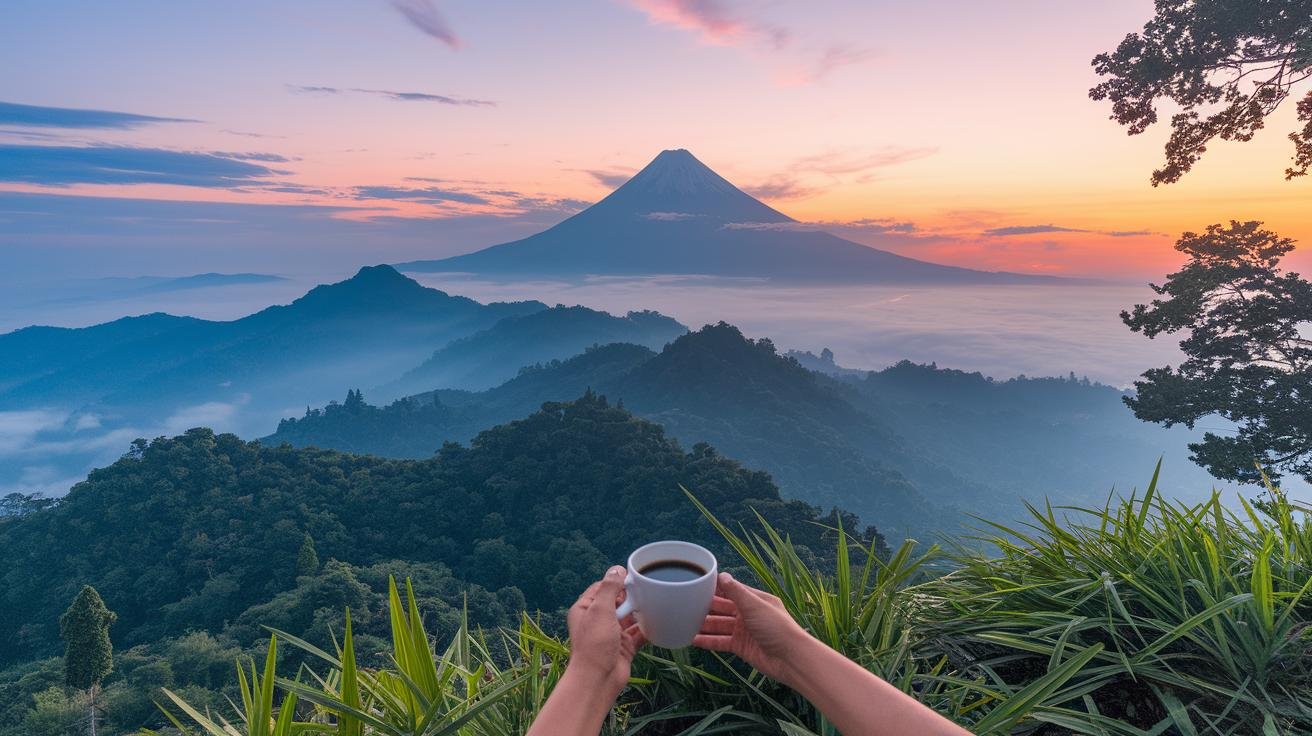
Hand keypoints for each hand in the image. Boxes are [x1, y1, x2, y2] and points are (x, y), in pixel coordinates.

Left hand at [565, 565, 646, 695]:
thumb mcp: (600, 610)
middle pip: (617, 601)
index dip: (616, 582)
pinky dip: (648, 627)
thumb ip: (609, 588)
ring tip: (657, 601)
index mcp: (586, 609)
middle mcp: (598, 620)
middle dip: (631, 596)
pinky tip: (660, 620)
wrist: (598, 679)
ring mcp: (612, 634)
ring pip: (629, 617)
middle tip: (647, 589)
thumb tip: (617, 569)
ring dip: (641, 611)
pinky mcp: (624, 647)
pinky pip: (638, 633)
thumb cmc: (595, 643)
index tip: (633, 577)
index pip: (601, 588)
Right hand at [691, 572, 809, 683]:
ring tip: (684, 622)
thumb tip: (722, 575)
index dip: (716, 588)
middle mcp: (749, 614)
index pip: (732, 590)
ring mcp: (744, 631)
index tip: (698, 585)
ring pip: (720, 625)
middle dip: (707, 607)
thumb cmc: (776, 627)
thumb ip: (737, 592)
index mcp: (756, 600)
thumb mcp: (755, 606)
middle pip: (723, 609)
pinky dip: (708, 641)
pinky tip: (694, 640)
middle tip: (686, 605)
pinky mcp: (741, 647)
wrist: (790, 659)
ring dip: (705, 625)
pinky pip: (721, 642)